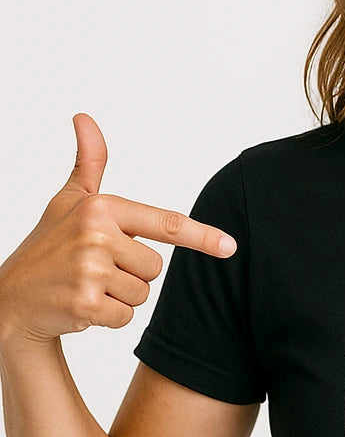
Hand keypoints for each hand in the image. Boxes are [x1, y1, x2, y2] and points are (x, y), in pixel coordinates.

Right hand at [0, 114, 236, 345]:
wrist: (8, 298)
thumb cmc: (47, 246)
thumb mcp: (68, 201)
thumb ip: (89, 163)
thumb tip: (84, 118)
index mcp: (100, 209)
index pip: (165, 223)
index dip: (202, 236)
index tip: (230, 246)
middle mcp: (95, 236)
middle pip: (156, 267)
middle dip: (131, 273)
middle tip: (94, 268)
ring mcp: (90, 271)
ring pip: (143, 293)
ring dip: (120, 297)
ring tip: (86, 285)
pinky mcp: (86, 304)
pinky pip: (126, 316)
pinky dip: (108, 317)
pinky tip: (80, 305)